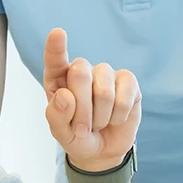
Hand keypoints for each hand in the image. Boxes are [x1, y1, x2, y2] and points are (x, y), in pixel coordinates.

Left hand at [41, 28, 140, 172]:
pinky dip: (118, 116)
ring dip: (100, 117)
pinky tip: (115, 118)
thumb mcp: (61, 132)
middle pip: (80, 74)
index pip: (55, 60)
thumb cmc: (77, 135)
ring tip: (98, 123)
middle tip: (82, 127)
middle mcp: (81, 70)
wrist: (102, 149)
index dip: (56, 47)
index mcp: (58, 79)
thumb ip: (57, 116)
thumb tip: (65, 95)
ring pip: (104, 91)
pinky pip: (125, 98)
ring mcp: (105, 73)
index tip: (58, 33)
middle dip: (82, 109)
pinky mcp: (128, 81)